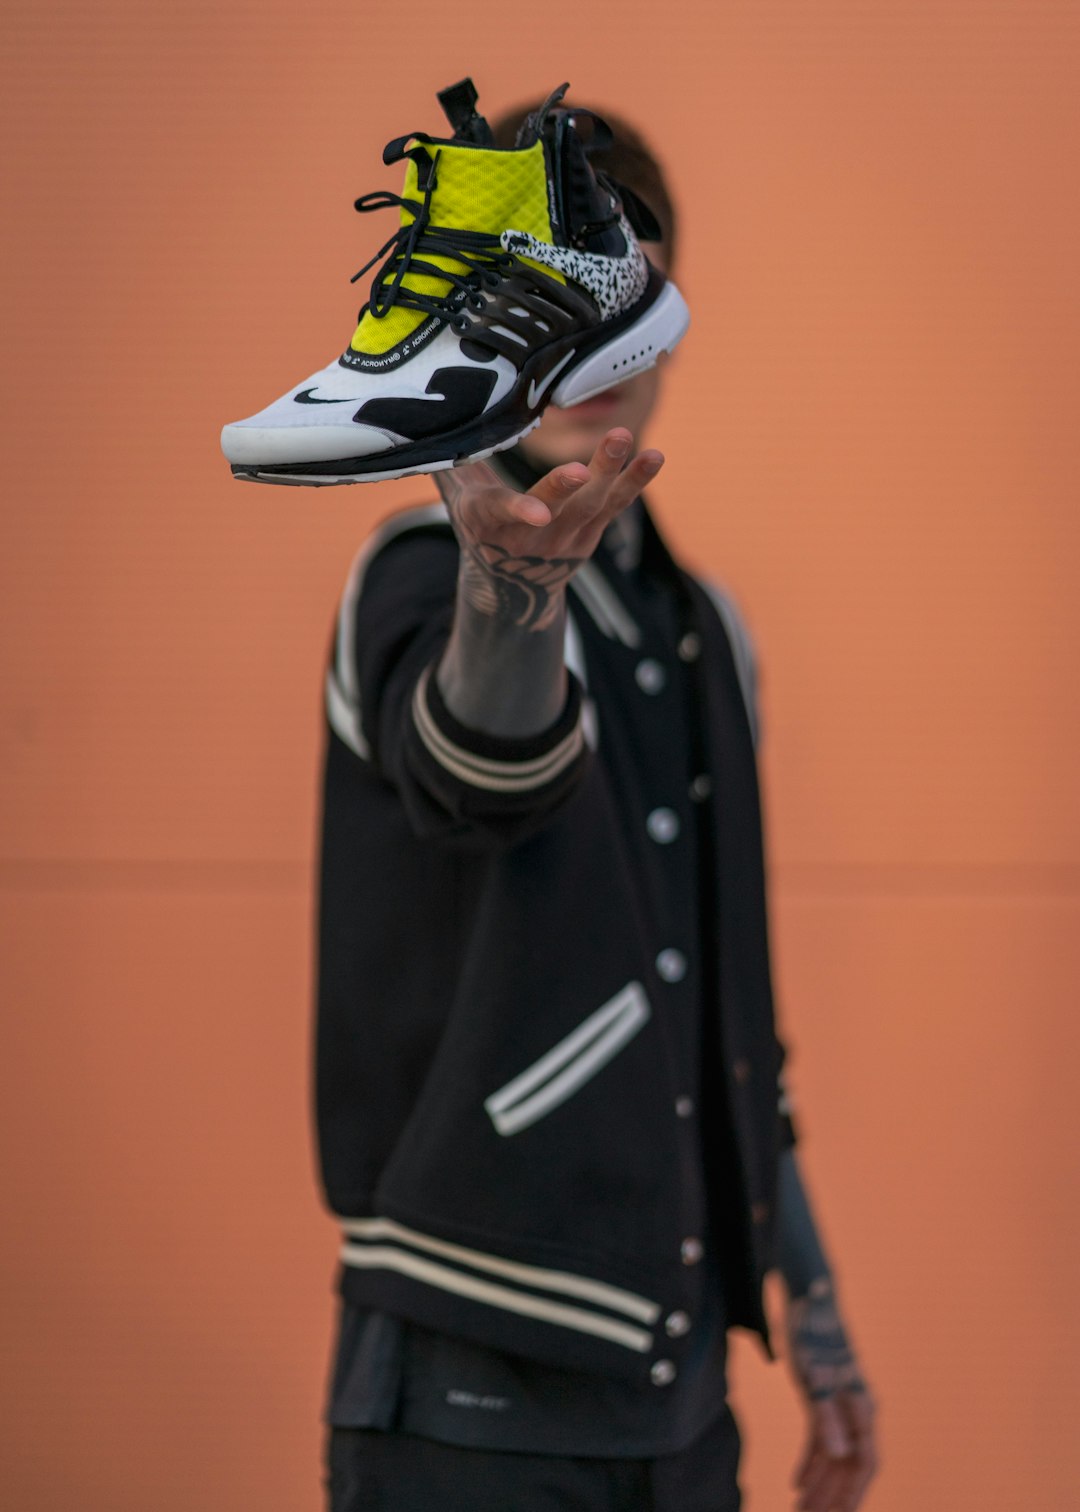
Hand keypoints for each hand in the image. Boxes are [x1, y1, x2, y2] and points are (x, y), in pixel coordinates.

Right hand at [434, 429, 662, 631]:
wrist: (512, 588)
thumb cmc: (481, 526)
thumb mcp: (457, 501)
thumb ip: (448, 465)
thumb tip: (422, 425)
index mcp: (490, 520)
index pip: (502, 513)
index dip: (521, 511)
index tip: (540, 514)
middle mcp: (529, 533)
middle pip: (554, 506)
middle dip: (568, 485)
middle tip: (583, 464)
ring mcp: (564, 537)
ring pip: (591, 503)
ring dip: (611, 472)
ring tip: (627, 437)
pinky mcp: (590, 535)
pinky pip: (615, 505)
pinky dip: (634, 482)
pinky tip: (654, 457)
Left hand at [785, 1278, 878, 1511]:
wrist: (810, 1301)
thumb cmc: (815, 1336)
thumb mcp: (816, 1377)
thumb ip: (827, 1416)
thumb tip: (839, 1455)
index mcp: (862, 1409)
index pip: (864, 1463)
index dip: (853, 1494)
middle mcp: (856, 1413)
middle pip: (849, 1467)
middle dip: (834, 1498)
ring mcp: (840, 1407)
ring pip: (834, 1458)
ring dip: (820, 1486)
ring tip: (801, 1511)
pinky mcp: (822, 1400)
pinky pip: (820, 1441)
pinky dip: (810, 1463)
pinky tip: (798, 1484)